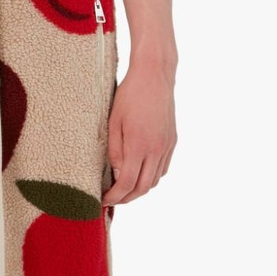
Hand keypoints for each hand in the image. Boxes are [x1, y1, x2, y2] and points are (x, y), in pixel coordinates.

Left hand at [102, 62, 176, 206]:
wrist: (155, 75)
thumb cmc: (129, 95)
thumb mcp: (113, 123)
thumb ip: (115, 153)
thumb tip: (117, 176)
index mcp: (139, 145)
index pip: (127, 183)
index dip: (114, 197)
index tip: (103, 200)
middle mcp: (157, 149)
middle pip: (143, 188)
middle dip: (126, 199)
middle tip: (112, 200)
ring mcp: (167, 146)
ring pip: (154, 181)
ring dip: (139, 189)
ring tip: (124, 188)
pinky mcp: (172, 141)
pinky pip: (162, 169)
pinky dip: (150, 177)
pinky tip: (139, 174)